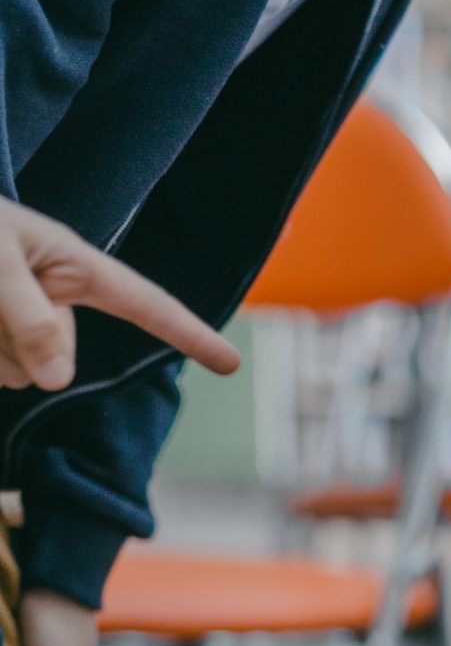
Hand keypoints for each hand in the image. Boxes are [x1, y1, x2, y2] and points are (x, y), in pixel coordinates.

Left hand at [0, 197, 239, 393]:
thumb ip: (28, 318)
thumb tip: (58, 381)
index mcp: (70, 264)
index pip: (145, 303)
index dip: (189, 333)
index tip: (232, 363)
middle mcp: (51, 298)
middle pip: (58, 358)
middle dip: (14, 342)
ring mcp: (19, 324)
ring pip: (19, 374)